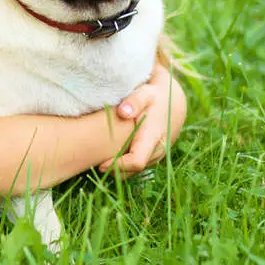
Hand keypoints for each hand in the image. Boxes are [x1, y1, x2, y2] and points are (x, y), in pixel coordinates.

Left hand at [98, 63, 185, 177]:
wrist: (173, 102)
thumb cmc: (154, 97)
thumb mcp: (145, 93)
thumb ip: (135, 101)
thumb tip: (123, 112)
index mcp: (154, 138)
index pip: (137, 161)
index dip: (119, 166)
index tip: (101, 164)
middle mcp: (157, 151)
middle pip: (133, 171)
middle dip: (114, 171)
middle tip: (92, 163)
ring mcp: (156, 155)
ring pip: (135, 171)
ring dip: (117, 170)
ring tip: (96, 162)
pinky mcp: (152, 155)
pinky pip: (136, 166)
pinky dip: (122, 166)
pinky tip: (107, 158)